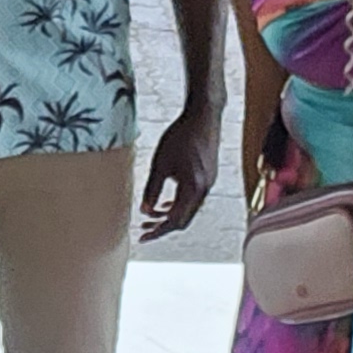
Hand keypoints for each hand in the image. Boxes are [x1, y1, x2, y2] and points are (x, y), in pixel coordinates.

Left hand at [138, 108, 218, 240]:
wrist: (203, 116)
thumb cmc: (182, 135)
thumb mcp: (160, 164)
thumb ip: (152, 190)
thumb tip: (144, 210)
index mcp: (193, 189)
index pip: (175, 221)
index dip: (157, 231)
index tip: (144, 236)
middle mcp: (204, 190)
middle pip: (184, 219)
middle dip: (162, 226)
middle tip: (145, 229)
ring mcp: (209, 184)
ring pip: (189, 210)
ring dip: (170, 215)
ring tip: (152, 216)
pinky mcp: (208, 177)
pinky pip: (193, 199)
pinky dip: (179, 205)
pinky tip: (167, 202)